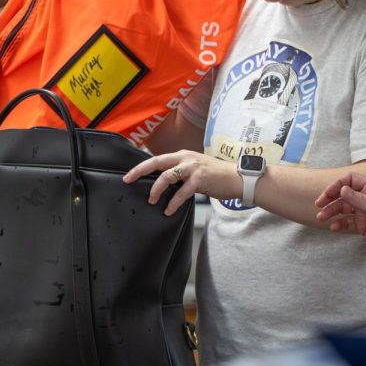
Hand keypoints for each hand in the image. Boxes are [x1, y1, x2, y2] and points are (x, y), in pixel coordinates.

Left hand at [123, 151, 240, 215]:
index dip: (141, 166)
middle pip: (156, 162)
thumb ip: (180, 172)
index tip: (129, 175)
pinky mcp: (200, 179)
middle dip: (139, 171)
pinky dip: (173, 203)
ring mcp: (193, 168)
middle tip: (128, 180)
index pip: (157, 159)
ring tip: (152, 201)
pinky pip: (181, 193)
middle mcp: (186, 158)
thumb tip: (163, 183)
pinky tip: (168, 210)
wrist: (237, 178)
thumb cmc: (216, 176)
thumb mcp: (195, 168)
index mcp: (182, 155)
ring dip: (156, 190)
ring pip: (166, 177)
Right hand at [315, 172, 365, 256]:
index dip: (337, 185)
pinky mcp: (361, 223)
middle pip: (342, 194)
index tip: (327, 194)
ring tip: (322, 218)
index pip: (350, 180)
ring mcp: (362, 210)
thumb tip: (342, 189)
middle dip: (330, 199)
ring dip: (331, 212)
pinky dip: (338, 223)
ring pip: (342, 208)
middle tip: (319, 205)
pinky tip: (334, 227)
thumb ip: (358, 199)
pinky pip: (346, 221)